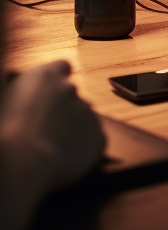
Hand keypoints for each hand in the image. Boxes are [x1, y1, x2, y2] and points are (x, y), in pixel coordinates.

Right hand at [1, 61, 105, 191]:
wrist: (22, 162)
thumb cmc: (4, 133)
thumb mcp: (5, 100)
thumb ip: (25, 91)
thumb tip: (29, 97)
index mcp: (45, 77)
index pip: (61, 67)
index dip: (57, 78)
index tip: (49, 91)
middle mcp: (70, 89)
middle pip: (71, 94)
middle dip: (61, 106)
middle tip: (44, 126)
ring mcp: (88, 112)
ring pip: (82, 116)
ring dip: (72, 125)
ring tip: (49, 144)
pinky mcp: (98, 136)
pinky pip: (92, 137)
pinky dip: (82, 144)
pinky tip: (63, 156)